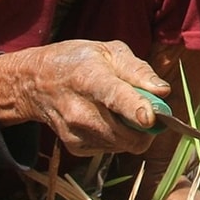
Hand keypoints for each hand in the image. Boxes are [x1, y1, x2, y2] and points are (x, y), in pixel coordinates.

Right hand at [0, 40, 169, 157]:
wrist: (35, 82)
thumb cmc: (78, 61)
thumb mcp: (109, 51)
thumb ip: (138, 71)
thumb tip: (163, 92)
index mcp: (89, 78)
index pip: (114, 97)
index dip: (135, 108)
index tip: (150, 118)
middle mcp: (79, 110)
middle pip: (126, 132)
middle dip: (147, 124)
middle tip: (148, 107)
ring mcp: (76, 132)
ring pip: (124, 144)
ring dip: (133, 131)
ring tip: (120, 108)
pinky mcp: (76, 147)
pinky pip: (113, 148)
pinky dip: (119, 137)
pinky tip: (105, 118)